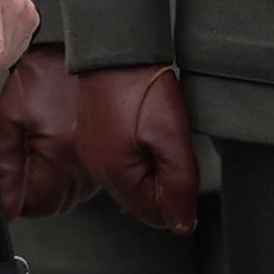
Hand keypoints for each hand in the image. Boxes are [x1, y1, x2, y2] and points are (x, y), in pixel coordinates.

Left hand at [0, 43, 96, 217]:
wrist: (87, 50)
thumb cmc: (51, 74)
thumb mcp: (11, 114)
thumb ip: (3, 160)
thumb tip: (2, 199)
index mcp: (59, 159)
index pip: (34, 206)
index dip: (15, 199)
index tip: (8, 187)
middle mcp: (85, 168)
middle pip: (54, 205)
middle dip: (33, 192)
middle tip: (22, 163)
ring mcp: (100, 163)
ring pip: (70, 195)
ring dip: (52, 183)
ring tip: (41, 148)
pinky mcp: (108, 155)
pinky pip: (85, 179)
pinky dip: (69, 171)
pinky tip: (60, 145)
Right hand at [75, 62, 198, 233]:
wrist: (114, 49)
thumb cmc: (140, 87)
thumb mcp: (172, 138)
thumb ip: (179, 186)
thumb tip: (181, 224)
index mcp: (115, 175)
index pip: (157, 214)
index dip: (178, 194)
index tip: (180, 162)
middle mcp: (98, 169)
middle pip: (143, 198)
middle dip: (164, 179)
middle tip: (169, 144)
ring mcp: (93, 152)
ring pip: (134, 179)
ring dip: (151, 164)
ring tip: (156, 132)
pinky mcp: (93, 136)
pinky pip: (122, 160)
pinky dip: (138, 150)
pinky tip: (143, 127)